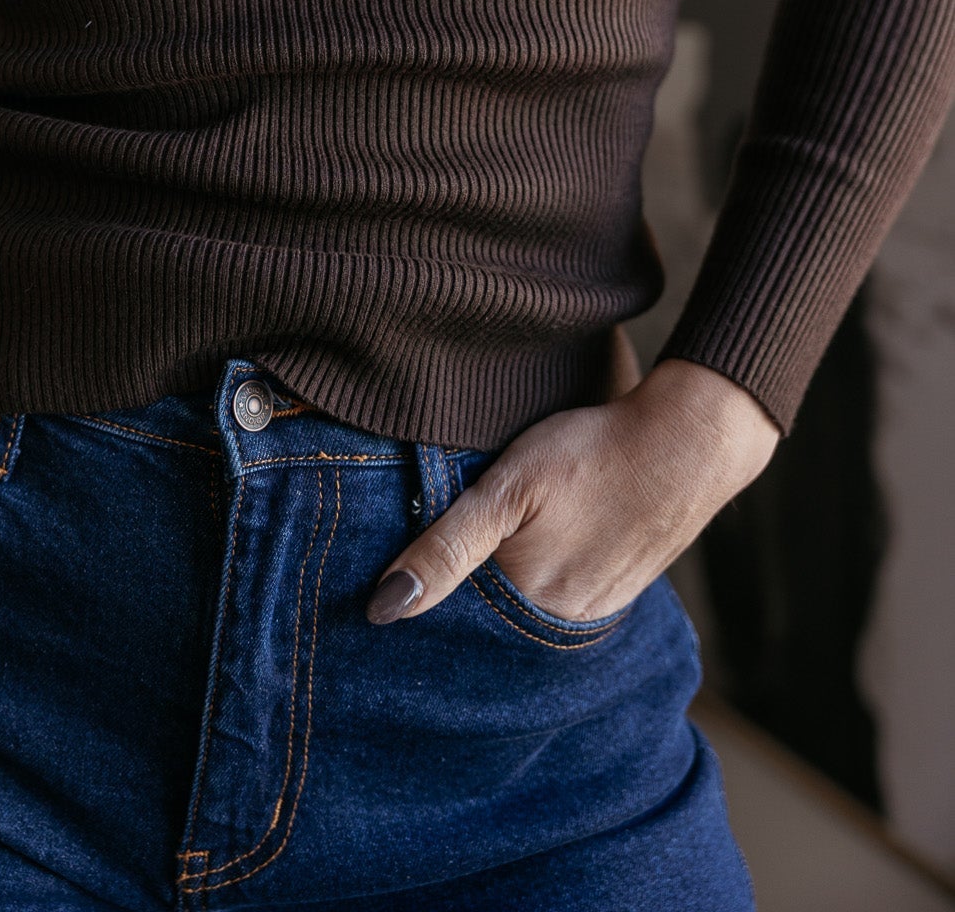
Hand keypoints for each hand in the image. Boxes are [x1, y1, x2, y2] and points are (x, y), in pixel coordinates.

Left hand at [365, 357, 780, 624]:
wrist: (686, 443)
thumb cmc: (590, 452)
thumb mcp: (507, 488)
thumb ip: (446, 548)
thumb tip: (383, 610)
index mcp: (527, 603)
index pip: (451, 619)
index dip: (422, 592)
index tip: (390, 574)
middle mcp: (560, 625)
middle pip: (488, 618)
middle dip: (459, 596)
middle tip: (441, 549)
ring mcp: (593, 611)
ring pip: (522, 608)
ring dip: (499, 588)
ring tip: (488, 545)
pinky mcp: (615, 592)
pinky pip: (558, 598)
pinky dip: (537, 578)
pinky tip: (533, 546)